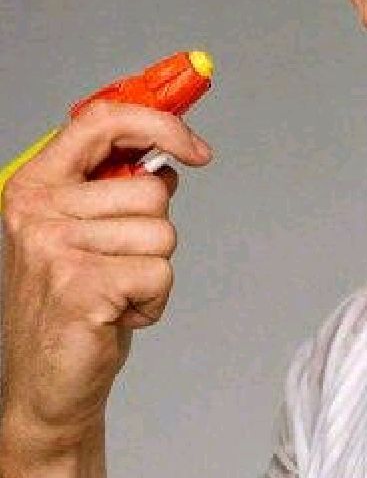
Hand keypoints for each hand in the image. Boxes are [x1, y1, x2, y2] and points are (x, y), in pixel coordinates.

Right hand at [0, 102, 211, 472]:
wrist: (46, 383)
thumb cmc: (74, 301)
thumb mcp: (87, 228)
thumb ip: (118, 185)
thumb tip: (170, 155)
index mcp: (37, 183)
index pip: (102, 119)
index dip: (159, 123)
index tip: (194, 149)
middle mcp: (38, 210)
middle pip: (152, 189)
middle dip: (154, 229)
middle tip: (118, 261)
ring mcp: (55, 248)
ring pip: (163, 231)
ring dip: (153, 266)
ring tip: (115, 289)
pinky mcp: (80, 287)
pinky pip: (161, 271)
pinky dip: (154, 298)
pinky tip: (119, 313)